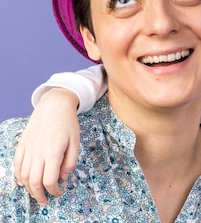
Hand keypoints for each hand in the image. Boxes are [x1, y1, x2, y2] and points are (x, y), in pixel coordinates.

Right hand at [13, 88, 80, 204]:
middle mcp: (38, 153)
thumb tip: (63, 177)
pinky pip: (16, 164)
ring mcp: (28, 149)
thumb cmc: (68, 123)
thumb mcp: (76, 142)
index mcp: (53, 153)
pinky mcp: (22, 144)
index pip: (50, 180)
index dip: (54, 191)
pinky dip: (18, 176)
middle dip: (39, 195)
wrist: (54, 105)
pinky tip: (23, 181)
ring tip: (36, 193)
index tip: (59, 193)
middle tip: (44, 201)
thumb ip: (70, 162)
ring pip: (23, 175)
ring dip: (28, 188)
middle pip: (34, 182)